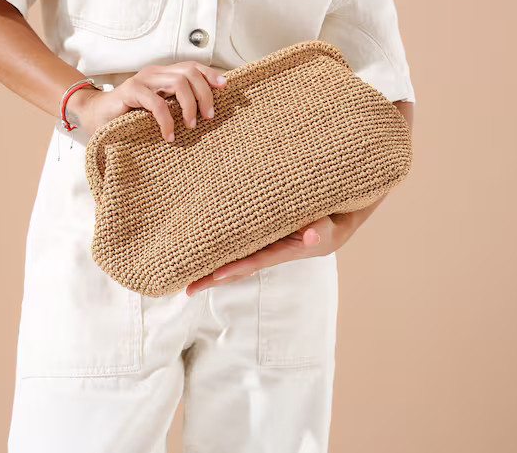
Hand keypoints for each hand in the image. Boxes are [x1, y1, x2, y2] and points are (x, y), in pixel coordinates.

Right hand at [67, 61, 227, 139]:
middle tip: (209, 117)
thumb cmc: (129, 115)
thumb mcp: (158, 107)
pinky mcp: (130, 92)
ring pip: (178, 83)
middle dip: (205, 94)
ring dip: (189, 106)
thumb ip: (176, 104)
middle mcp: (155, 72)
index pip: (193, 66)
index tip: (225, 88)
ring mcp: (143, 80)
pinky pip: (156, 103)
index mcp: (164, 74)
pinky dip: (167, 120)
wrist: (94, 115)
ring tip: (191, 126)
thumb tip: (205, 112)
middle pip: (190, 73)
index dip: (211, 74)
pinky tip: (169, 135)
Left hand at [185, 212, 360, 295]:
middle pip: (237, 268)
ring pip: (233, 261)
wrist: (330, 228)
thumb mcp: (326, 227)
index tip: (214, 277)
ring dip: (211, 270)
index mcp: (282, 252)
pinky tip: (200, 258)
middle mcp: (267, 254)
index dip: (234, 269)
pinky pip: (236, 249)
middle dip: (213, 279)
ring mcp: (262, 248)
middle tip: (187, 289)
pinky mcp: (258, 240)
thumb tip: (311, 235)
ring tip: (186, 280)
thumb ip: (318, 230)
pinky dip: (219, 255)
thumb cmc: (328, 227)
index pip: (254, 262)